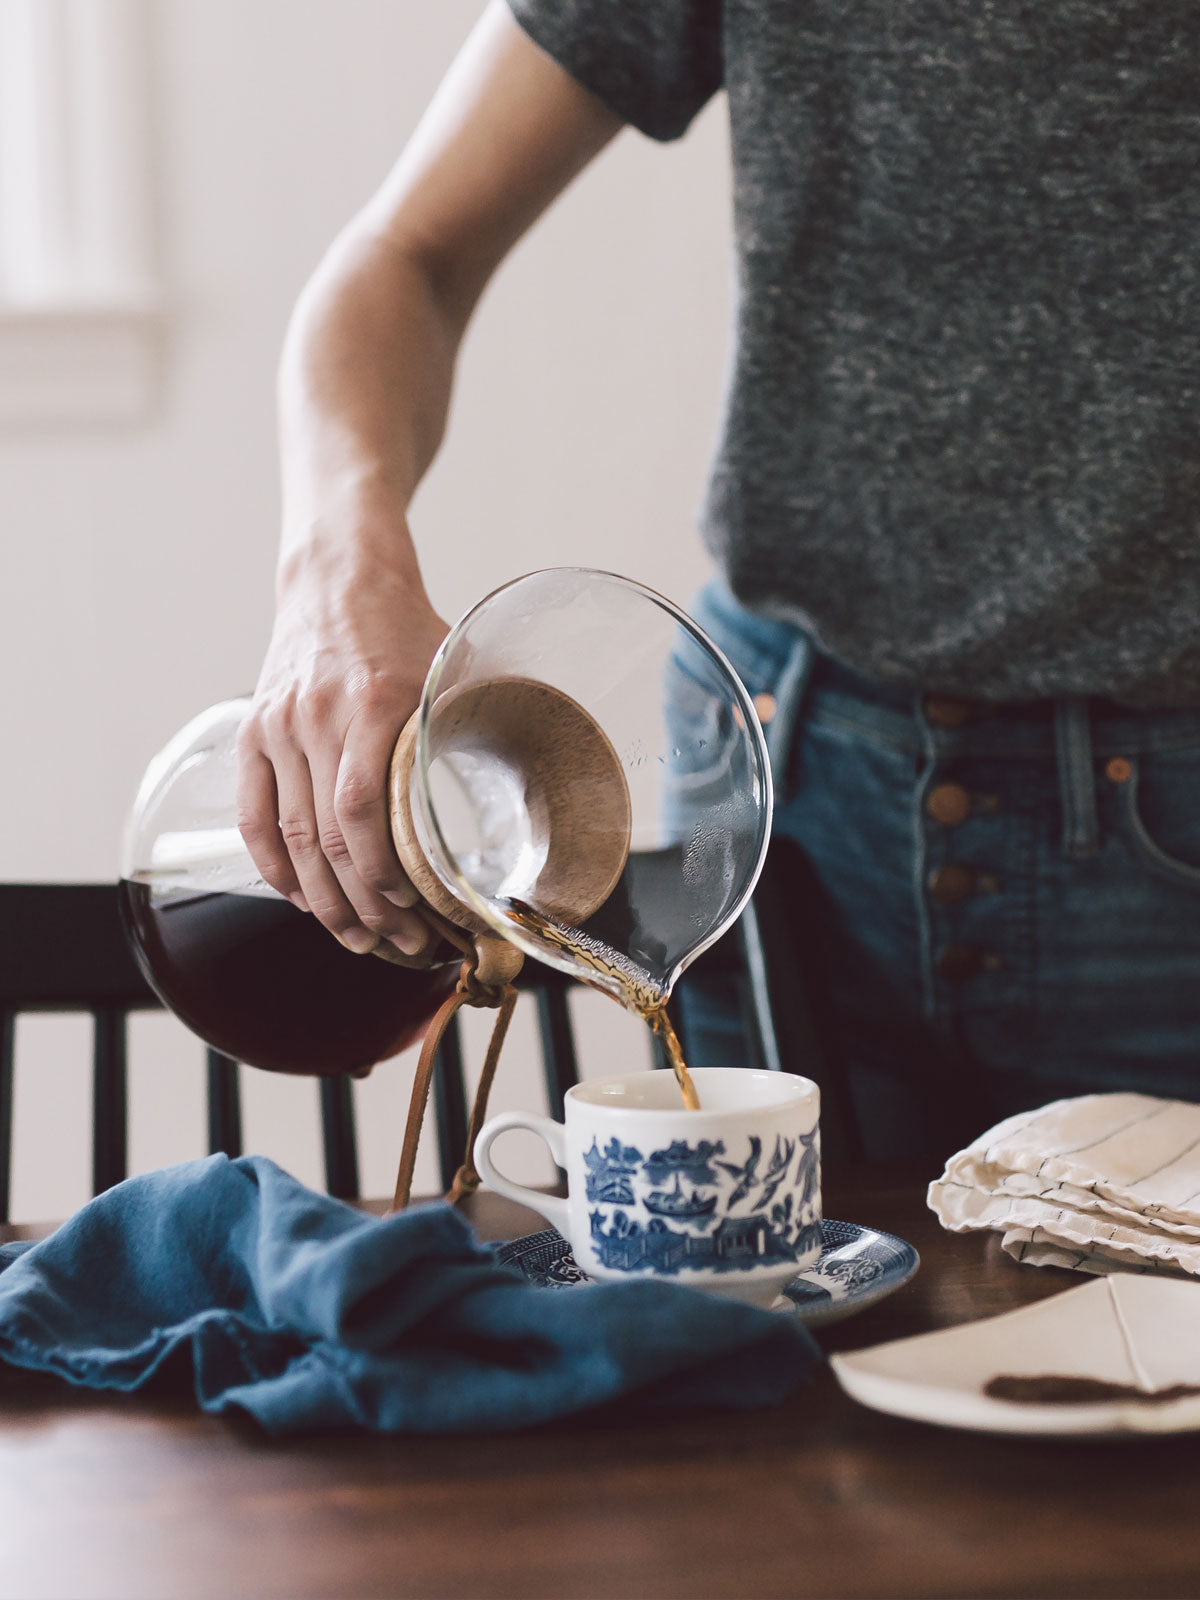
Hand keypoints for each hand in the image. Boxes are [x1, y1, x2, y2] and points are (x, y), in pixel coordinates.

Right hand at [236, 532, 447, 957]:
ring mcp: (279, 727)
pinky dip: (275, 867)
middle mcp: (318, 718)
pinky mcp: (253, 733)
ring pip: (293, 838)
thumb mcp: (452, 668)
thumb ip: (470, 728)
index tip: (418, 911)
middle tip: (398, 944)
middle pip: (331, 840)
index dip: (387, 876)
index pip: (366, 814)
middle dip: (365, 906)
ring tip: (356, 937)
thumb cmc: (403, 627)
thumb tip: (524, 793)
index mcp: (374, 703)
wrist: (336, 578)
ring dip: (323, 900)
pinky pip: (254, 815)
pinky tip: (302, 898)